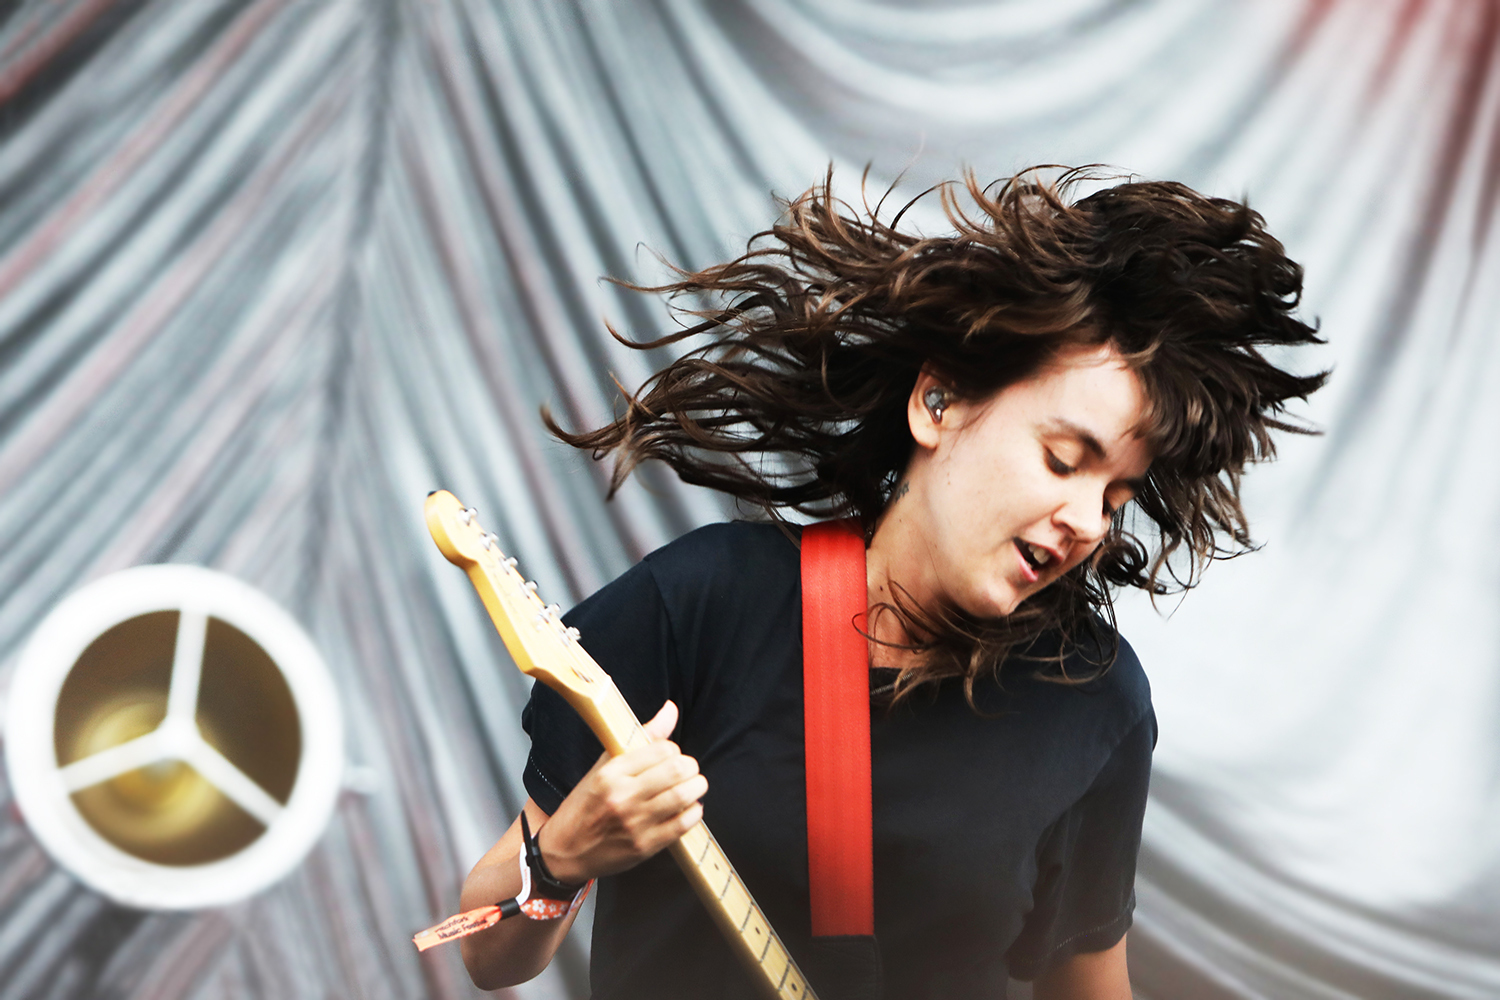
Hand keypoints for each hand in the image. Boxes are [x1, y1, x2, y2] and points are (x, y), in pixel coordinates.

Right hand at [536, 701, 706, 883]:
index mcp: (611, 773)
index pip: (661, 749)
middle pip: (677, 770)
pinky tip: (688, 808)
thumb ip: (642, 738)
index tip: (670, 756)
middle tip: (687, 770)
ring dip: (696, 788)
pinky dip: (694, 812)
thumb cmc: (585, 806)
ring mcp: (634, 823)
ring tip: (692, 786)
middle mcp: (622, 796)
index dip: (673, 750)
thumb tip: (671, 709)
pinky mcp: (645, 846)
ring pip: (684, 796)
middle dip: (690, 767)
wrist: (564, 851)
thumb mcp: (604, 768)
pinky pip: (683, 824)